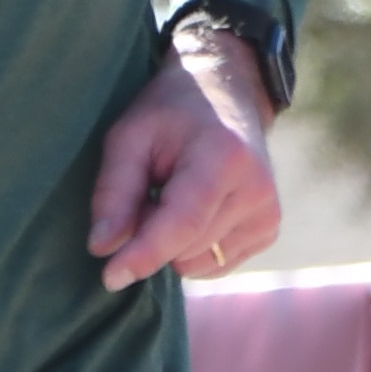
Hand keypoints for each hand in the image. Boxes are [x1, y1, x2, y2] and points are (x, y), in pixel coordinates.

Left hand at [89, 30, 280, 290]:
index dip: (144, 253)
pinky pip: (212, 266)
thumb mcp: (129, 137)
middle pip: (183, 248)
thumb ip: (114, 192)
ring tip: (173, 195)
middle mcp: (257, 191)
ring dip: (170, 242)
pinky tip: (194, 210)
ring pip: (195, 263)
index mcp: (225, 159)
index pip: (182, 222)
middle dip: (150, 234)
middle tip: (147, 191)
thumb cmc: (170, 114)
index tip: (110, 277)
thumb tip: (102, 249)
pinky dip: (191, 248)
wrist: (228, 94)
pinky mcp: (267, 231)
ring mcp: (268, 214)